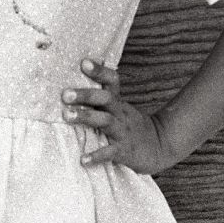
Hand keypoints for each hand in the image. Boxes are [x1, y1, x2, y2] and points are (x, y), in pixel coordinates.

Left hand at [62, 59, 173, 174]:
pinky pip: (109, 153)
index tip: (83, 62)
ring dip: (86, 117)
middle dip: (85, 95)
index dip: (99, 71)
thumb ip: (102, 97)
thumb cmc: (130, 125)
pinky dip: (96, 156)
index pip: (112, 81)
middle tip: (65, 94)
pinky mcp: (123, 152)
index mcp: (118, 102)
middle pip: (105, 98)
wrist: (158, 147)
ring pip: (105, 121)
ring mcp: (122, 132)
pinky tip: (83, 159)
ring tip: (67, 116)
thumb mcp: (120, 107)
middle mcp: (120, 114)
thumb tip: (76, 79)